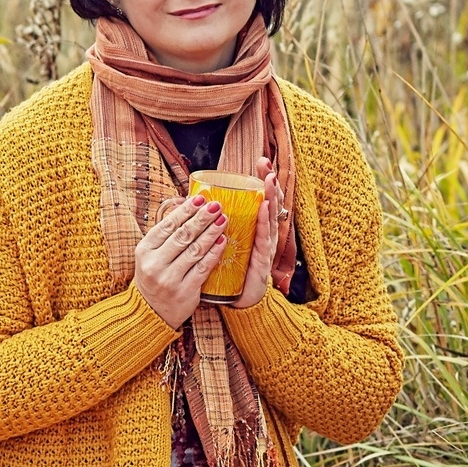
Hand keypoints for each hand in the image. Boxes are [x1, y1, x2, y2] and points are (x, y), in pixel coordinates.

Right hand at [131, 195, 227, 326]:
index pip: (167, 225)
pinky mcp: (185, 292)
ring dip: (212, 232)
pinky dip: (214, 252)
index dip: (185, 210)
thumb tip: (185, 206)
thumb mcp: (150, 255)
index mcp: (144, 251)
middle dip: (202, 218)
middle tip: (217, 205)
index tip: (200, 198)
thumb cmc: (154, 277)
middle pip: (183, 235)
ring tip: (223, 219)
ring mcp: (170, 279)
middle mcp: (155, 264)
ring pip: (195, 250)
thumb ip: (165, 235)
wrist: (151, 313)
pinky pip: (203, 268)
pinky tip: (223, 240)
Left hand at [231, 157, 283, 310]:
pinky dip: (264, 223)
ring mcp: (265, 248)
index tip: (260, 162)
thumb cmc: (230, 274)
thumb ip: (218, 229)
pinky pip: (264, 239)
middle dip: (269, 183)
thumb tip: (197, 209)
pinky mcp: (262, 261)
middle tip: (265, 164)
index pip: (260, 200)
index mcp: (254, 231)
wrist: (238, 304)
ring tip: (269, 179)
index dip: (261, 182)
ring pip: (269, 218)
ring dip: (270, 197)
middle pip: (268, 204)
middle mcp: (263, 236)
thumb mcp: (224, 245)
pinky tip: (264, 209)